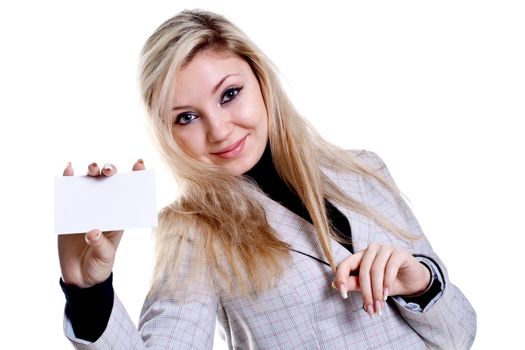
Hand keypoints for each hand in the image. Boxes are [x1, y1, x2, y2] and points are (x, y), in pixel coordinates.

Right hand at [57, 160, 144, 287]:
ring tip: (93, 168)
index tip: (140, 164)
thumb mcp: (105, 257)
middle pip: (108, 182)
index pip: (130, 192)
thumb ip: (101, 245)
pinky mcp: (69, 212)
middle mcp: (104, 207)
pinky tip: (68, 170)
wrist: (80, 277)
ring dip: (91, 171)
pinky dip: (68, 179)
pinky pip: (68, 192)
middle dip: (110, 171)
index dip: (136, 176)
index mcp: (119, 215)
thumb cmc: (100, 264)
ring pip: (90, 182)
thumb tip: (92, 232)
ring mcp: (86, 207)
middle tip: (109, 171)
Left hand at [334, 243, 430, 317]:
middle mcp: (371, 249)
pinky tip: (387, 294)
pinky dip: (387, 283)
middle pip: (363, 271)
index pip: (345, 264)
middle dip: (366, 293)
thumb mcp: (370, 286)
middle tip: (370, 310)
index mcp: (361, 256)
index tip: (343, 295)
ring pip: (376, 270)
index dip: (341, 278)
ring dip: (377, 291)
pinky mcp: (399, 253)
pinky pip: (390, 267)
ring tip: (380, 306)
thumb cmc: (389, 283)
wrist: (413, 281)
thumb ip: (354, 284)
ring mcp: (385, 249)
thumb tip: (334, 285)